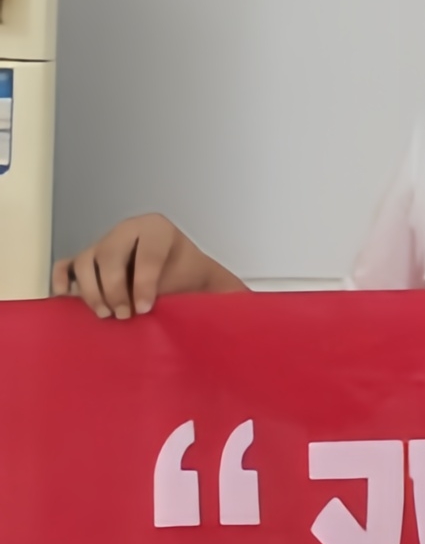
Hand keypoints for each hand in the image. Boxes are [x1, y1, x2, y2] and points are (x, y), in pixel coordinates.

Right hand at [56, 213, 244, 318]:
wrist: (178, 280)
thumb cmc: (190, 281)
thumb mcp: (209, 282)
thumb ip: (223, 291)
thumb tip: (241, 306)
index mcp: (159, 228)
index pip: (148, 253)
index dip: (146, 282)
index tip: (146, 308)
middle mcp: (127, 229)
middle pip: (110, 254)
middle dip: (115, 288)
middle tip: (125, 315)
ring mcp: (102, 243)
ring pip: (86, 261)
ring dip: (92, 290)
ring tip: (106, 315)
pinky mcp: (85, 259)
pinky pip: (66, 266)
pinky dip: (63, 280)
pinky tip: (69, 299)